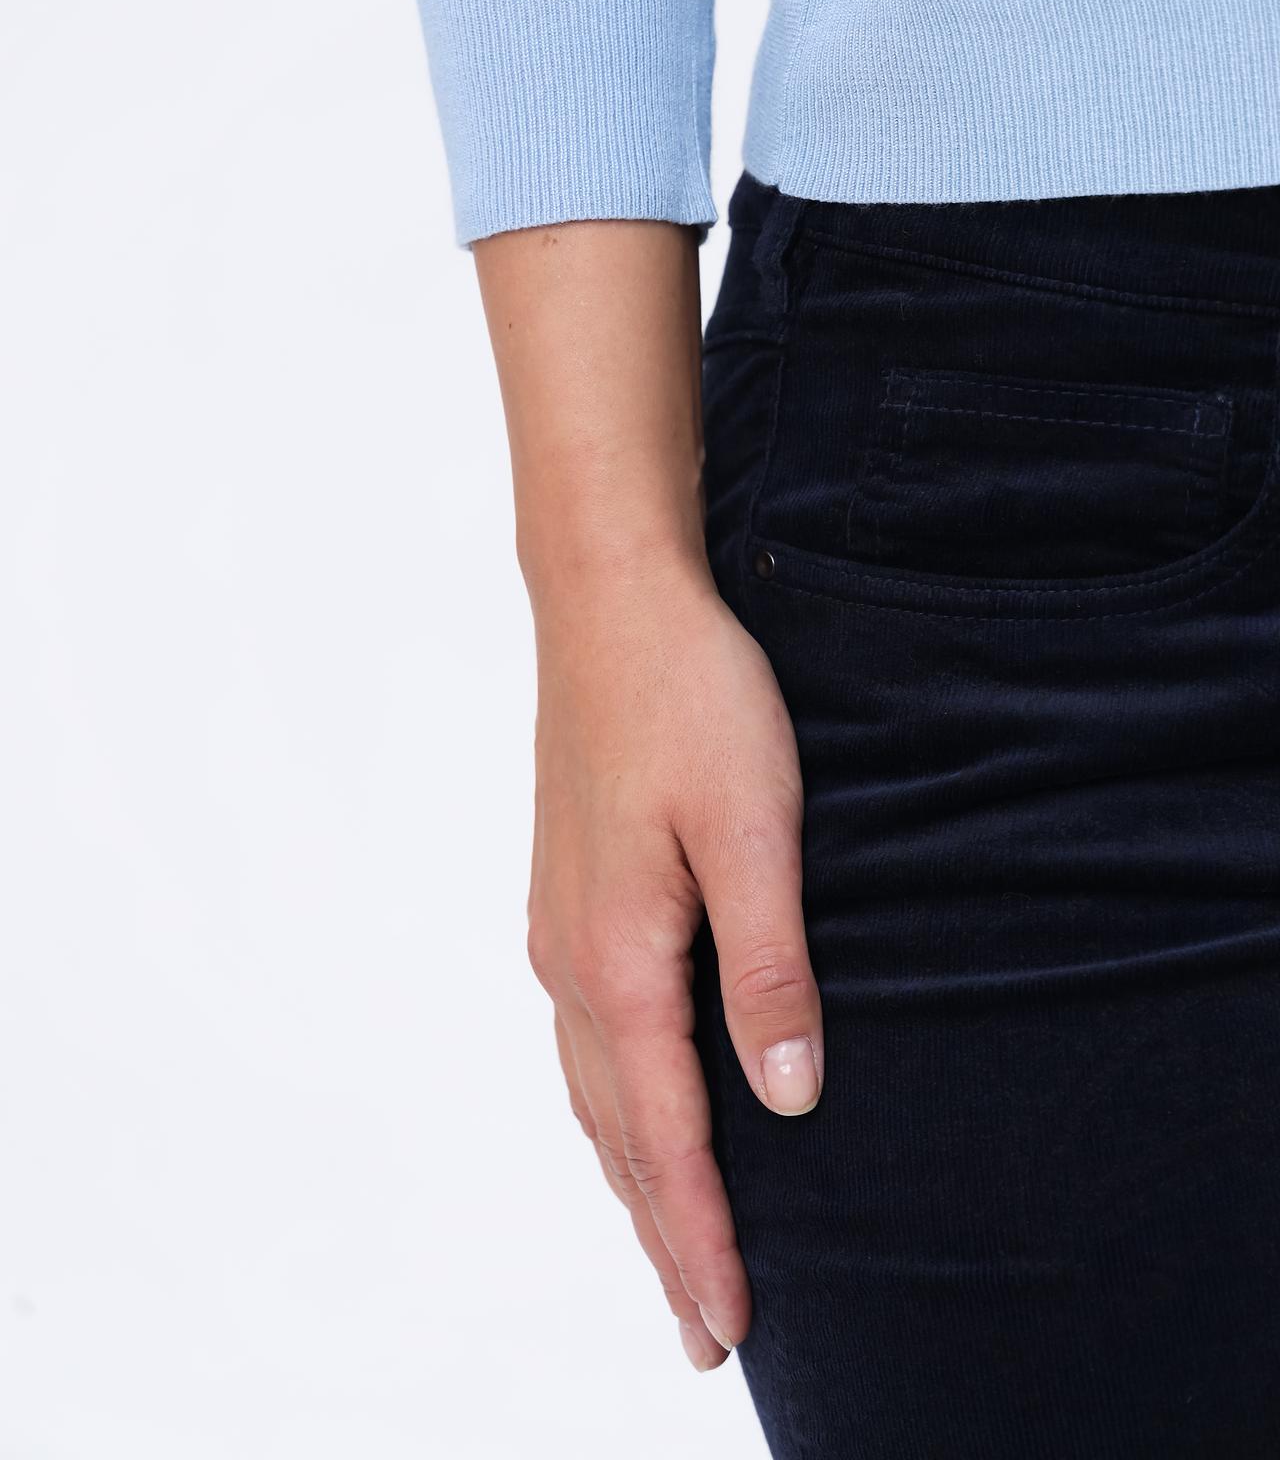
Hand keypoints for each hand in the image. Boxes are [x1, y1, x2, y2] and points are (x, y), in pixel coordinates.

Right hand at [525, 554, 822, 1371]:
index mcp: (619, 957)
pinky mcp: (566, 894)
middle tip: (702, 1329)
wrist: (607, 600)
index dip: (701, 1237)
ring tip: (668, 1245)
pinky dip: (611, 1108)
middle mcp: (573, 959)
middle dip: (662, 1235)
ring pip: (592, 1091)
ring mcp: (559, 926)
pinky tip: (629, 1106)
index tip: (732, 1325)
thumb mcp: (753, 829)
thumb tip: (788, 1101)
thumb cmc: (688, 699)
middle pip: (614, 1135)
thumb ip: (768, 968)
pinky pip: (584, 1039)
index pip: (663, 1136)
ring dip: (631, 1178)